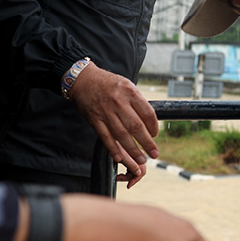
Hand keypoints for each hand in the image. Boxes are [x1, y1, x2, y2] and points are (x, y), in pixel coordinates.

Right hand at [68, 62, 158, 185]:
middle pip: (136, 126)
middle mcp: (119, 102)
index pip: (147, 113)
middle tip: (155, 154)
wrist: (84, 80)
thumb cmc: (109, 84)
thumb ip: (138, 102)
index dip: (154, 127)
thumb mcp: (127, 86)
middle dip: (147, 143)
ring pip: (121, 134)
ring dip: (133, 149)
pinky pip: (105, 136)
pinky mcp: (95, 119)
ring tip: (141, 160)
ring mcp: (106, 112)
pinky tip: (119, 157)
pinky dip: (113, 148)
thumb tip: (150, 121)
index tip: (155, 135)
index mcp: (130, 92)